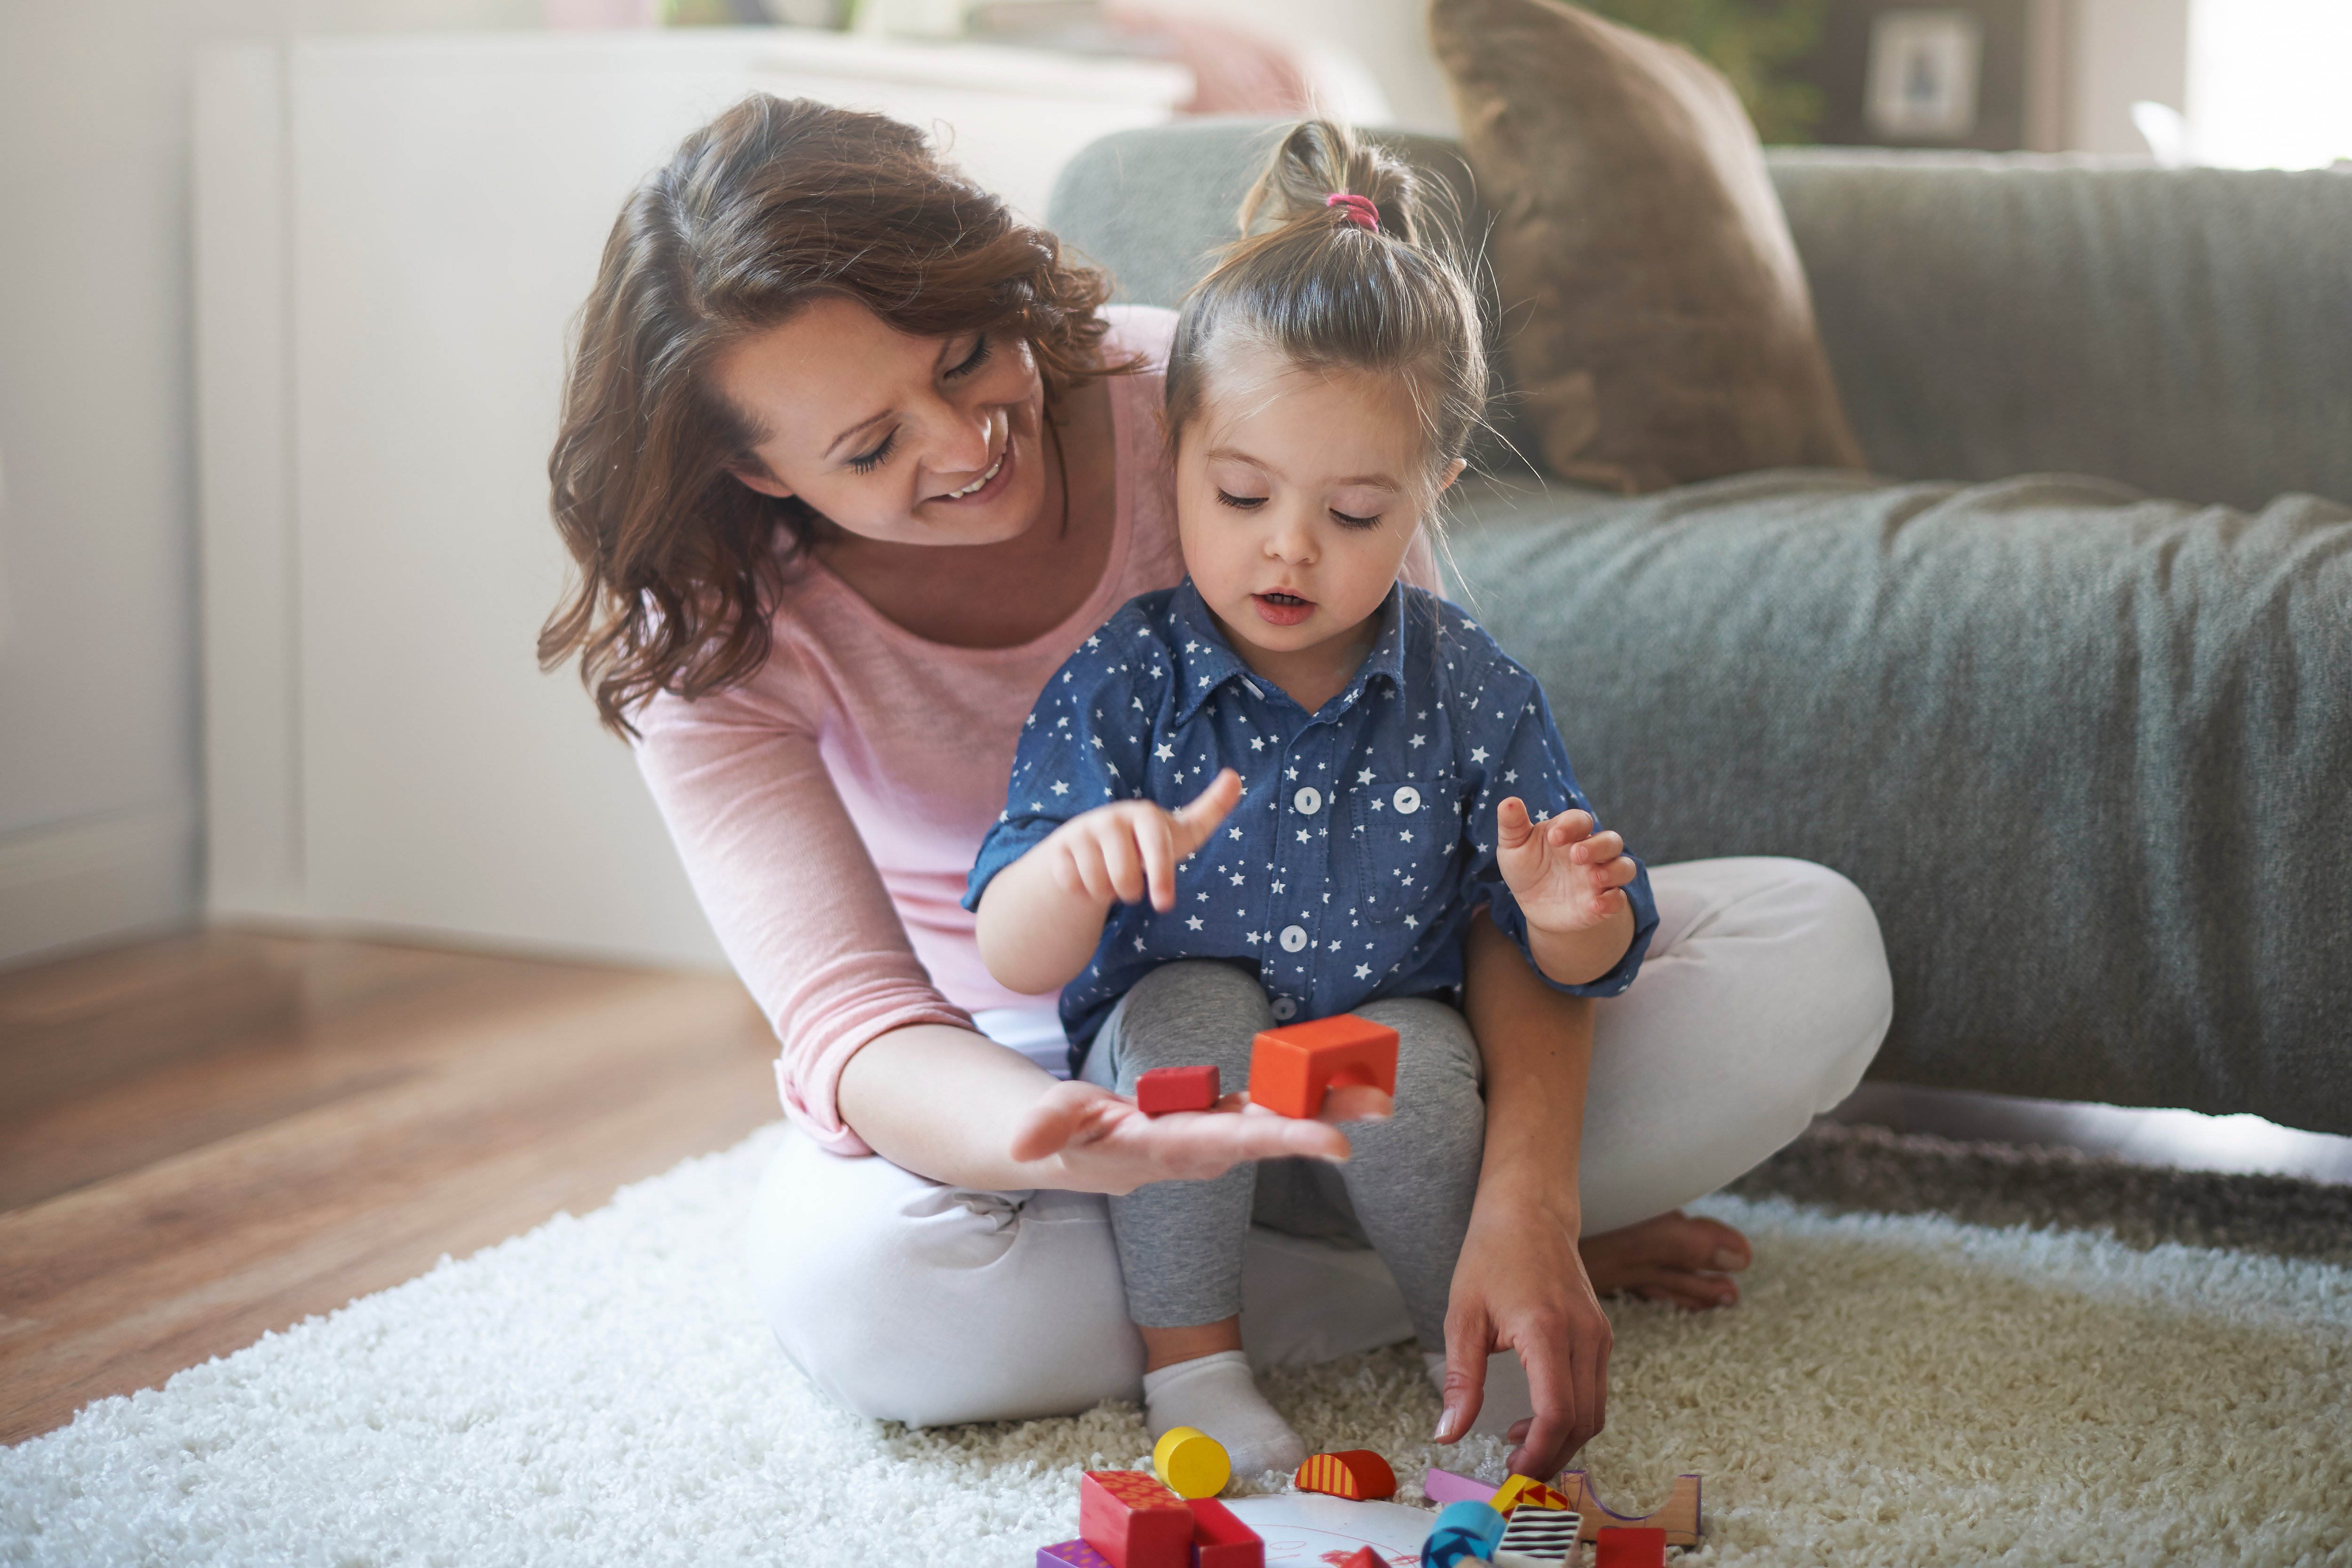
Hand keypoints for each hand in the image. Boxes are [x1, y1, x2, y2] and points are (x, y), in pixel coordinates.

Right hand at [1007, 1077, 1393, 1195]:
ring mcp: (1219, 1135)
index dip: (1283, 1138)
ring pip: (1280, 1119)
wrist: (1081, 1154)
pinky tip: (1347, 1074)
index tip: (1334, 1143)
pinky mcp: (1225, 1118)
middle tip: (1380, 1106)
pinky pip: (1273, 1103)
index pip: (1230, 1142)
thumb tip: (1023, 1143)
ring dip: (1329, 1105)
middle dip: (1324, 1121)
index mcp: (1168, 1147)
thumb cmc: (1068, 1137)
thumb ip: (1045, 1126)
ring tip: (1380, 1090)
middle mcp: (1205, 1148)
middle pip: (1270, 1133)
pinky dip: (1310, 1090)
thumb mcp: (1050, 1125)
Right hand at [1042, 769, 1241, 912]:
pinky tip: (1087, 877)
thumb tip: (1235, 777)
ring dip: (1105, 892)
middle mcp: (1110, 817)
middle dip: (1130, 891)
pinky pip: (1071, 883)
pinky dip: (1081, 890)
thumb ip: (1211, 809)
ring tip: (1110, 878)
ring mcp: (1081, 831)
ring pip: (1095, 883)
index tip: (1164, 906)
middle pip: (1122, 875)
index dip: (1161, 876)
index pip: (1155, 846)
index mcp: (1143, 814)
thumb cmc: (1147, 842)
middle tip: (1132, 885)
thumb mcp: (1181, 831)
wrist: (1096, 846)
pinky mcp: (1058, 847)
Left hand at [1433, 1186, 1611, 1478]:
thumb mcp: (1463, 1315)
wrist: (1530, 1209)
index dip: (1537, 1453)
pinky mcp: (1602, 1335)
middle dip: (1550, 1457)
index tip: (1511, 1471)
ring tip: (1518, 1444)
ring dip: (1563, 1440)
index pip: (1557, 1413)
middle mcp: (1585, 1336)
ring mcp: (1600, 1335)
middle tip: (1514, 1470)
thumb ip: (1462, 1380)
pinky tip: (1536, 1416)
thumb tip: (1448, 1435)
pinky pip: (1596, 1391)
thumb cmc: (1492, 1254)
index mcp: (1548, 1330)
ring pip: (1595, 1412)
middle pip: (1582, 1422)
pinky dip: (1573, 1416)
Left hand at [1494, 801, 1635, 934]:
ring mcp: (1600, 877)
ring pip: (1624, 867)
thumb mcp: (1513, 847)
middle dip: (1598, 846)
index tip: (1554, 837)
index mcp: (1570, 833)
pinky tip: (1595, 905)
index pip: (1581, 820)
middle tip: (1576, 855)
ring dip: (1614, 871)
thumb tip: (1508, 802)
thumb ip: (1512, 824)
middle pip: (1611, 841)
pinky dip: (1611, 901)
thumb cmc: (1526, 868)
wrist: (1532, 905)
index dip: (1571, 825)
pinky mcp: (1603, 902)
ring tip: (1594, 878)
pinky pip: (1618, 899)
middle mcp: (1591, 852)